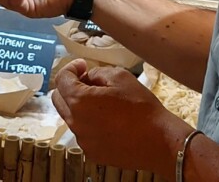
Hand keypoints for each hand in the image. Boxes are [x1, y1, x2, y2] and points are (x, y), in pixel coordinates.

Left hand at [52, 59, 189, 176]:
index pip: (62, 79)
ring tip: (102, 101)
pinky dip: (89, 123)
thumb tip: (88, 77)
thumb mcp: (120, 77)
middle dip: (69, 86)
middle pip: (59, 99)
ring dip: (79, 105)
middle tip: (88, 81)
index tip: (82, 65)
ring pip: (71, 117)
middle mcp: (75, 123)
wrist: (159, 141)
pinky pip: (83, 133)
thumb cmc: (141, 107)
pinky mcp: (92, 153)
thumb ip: (97, 73)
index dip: (70, 68)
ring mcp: (83, 140)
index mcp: (79, 101)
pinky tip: (108, 120)